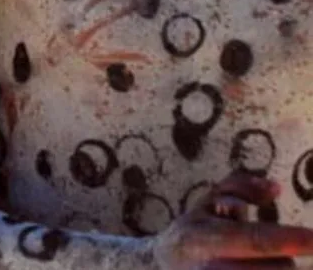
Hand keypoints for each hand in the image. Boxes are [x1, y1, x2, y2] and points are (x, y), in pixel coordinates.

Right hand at [154, 172, 312, 268]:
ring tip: (253, 262)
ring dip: (275, 269)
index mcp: (206, 237)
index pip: (257, 240)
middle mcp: (211, 267)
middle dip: (283, 258)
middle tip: (266, 252)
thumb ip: (240, 187)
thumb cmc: (193, 232)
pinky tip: (253, 265)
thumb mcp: (207, 201)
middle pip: (279, 267)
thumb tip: (275, 188)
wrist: (159, 269)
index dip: (290, 240)